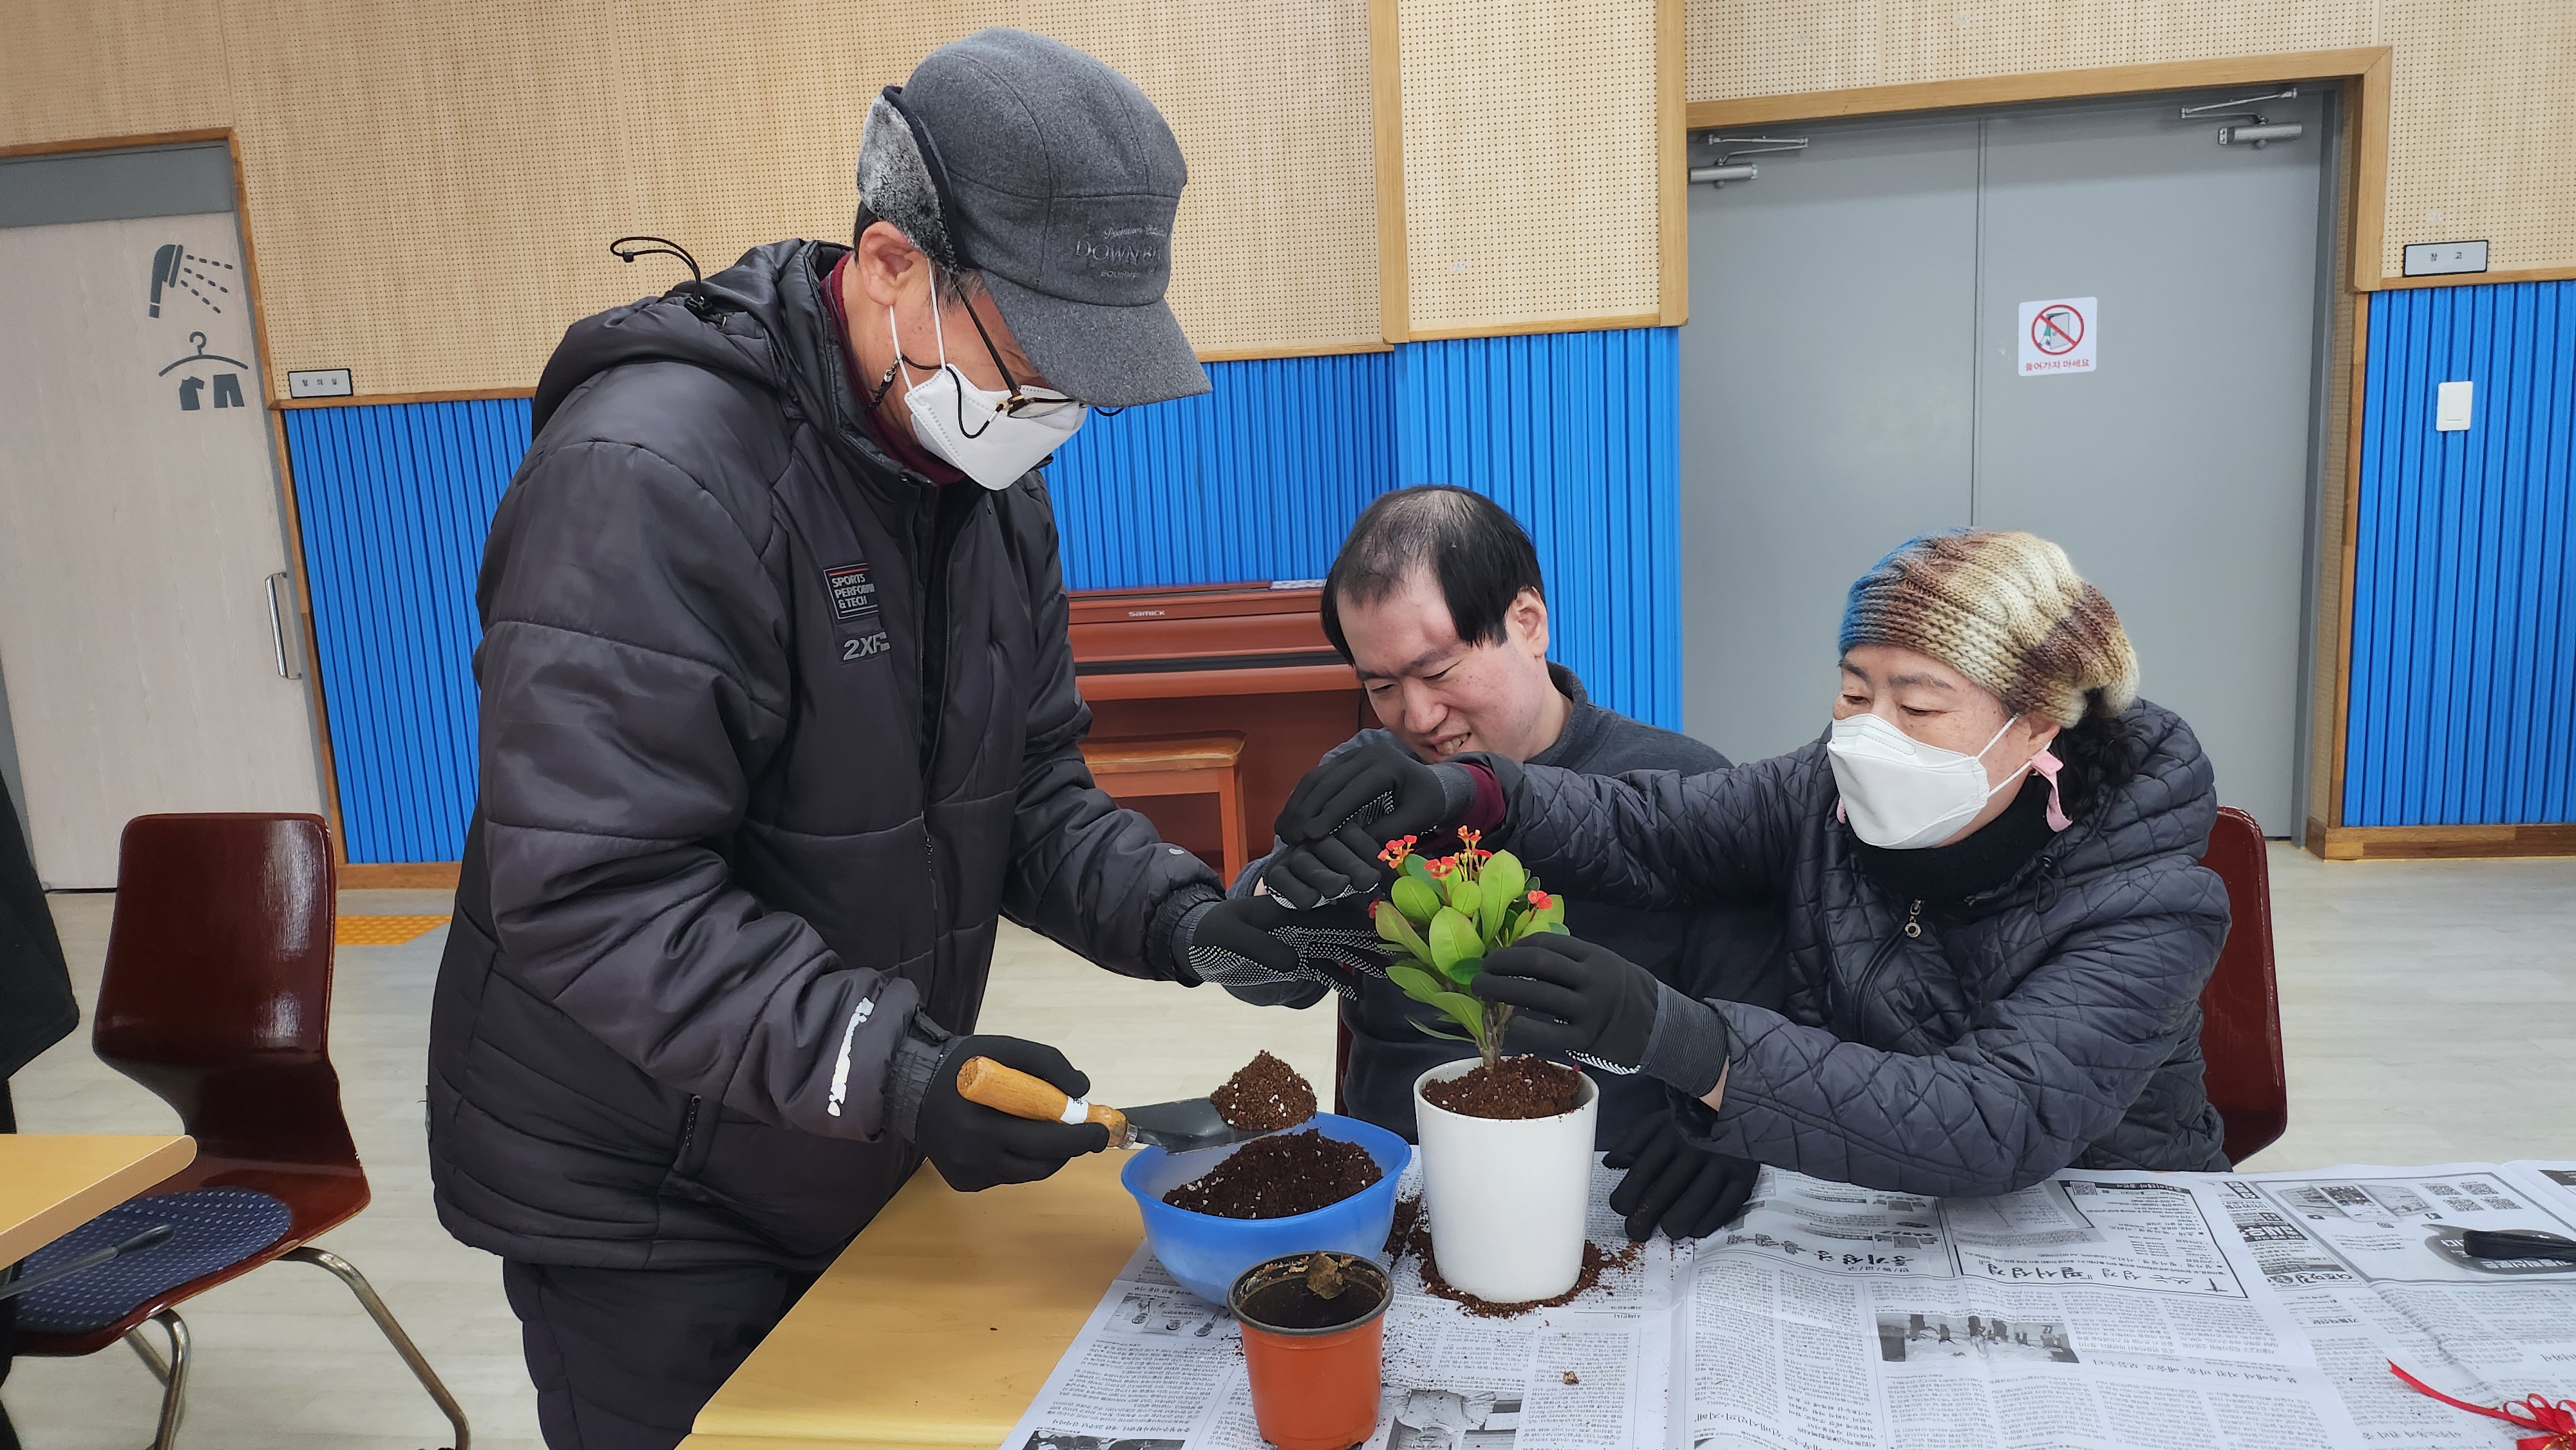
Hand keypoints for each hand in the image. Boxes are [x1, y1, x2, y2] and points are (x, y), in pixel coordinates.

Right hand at [913, 1035, 1109, 1191]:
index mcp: (982, 1127)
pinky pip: (1006, 1175)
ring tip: (1049, 1131)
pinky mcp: (964, 1183)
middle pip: (1040, 1164)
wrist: (910, 1087)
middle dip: (1071, 1149)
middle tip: (1089, 1135)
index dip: (1078, 1139)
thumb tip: (1082, 1090)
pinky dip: (1020, 1159)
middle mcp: (974, 1159)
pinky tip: (1012, 1137)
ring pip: (1027, 1174)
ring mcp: (968, 1175)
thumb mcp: (1005, 1048)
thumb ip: (1047, 1063)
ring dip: (1047, 1155)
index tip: (1100, 1130)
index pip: (1044, 1142)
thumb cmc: (963, 1065)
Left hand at [1182, 896, 1388, 998]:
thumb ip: (1260, 947)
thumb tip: (1293, 963)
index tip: (1386, 926)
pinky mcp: (1294, 963)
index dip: (1358, 919)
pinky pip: (1323, 971)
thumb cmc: (1214, 934)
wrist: (1199, 944)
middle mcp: (1302, 923)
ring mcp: (1299, 944)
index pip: (1331, 913)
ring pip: (1338, 950)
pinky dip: (1339, 981)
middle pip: (1343, 930)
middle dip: (1371, 939)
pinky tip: (1356, 994)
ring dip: (1361, 960)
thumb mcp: (1232, 937)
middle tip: (1402, 948)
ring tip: (1387, 972)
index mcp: (1292, 910)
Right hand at [1265, 742, 1467, 906]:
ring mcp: (1351, 755)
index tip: (1311, 836)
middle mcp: (1366, 754)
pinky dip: (1300, 798)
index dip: (1330, 813)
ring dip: (1297, 804)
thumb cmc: (1425, 803)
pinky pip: (1315, 777)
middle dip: (1306, 810)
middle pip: (1328, 780)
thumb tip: (1358, 848)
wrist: (1428, 783)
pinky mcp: (1341, 761)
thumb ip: (1390, 831)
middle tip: (1289, 837)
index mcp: (1387, 765)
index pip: (1353, 790)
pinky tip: (1290, 819)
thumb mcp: (1416, 818)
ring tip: (1284, 831)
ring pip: (1316, 777)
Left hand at [1476, 933, 1662, 1071]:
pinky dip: (1522, 1029)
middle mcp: (1591, 978)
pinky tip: (1505, 1027)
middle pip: (1537, 965)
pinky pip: (1547, 1034)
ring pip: (1538, 995)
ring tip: (1483, 992)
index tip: (1494, 957)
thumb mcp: (1598, 963)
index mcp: (1592, 955)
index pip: (1544, 944)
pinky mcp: (1585, 1039)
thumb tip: (1514, 957)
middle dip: (1501, 966)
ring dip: (1502, 991)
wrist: (1654, 1024)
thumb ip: (1566, 960)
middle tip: (1479, 973)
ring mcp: (1589, 1009)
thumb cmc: (1614, 991)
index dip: (1513, 949)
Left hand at [1603, 1112, 1759, 1240]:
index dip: (1628, 1195)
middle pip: (1665, 1190)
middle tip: (1637, 1230)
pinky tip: (1695, 1228)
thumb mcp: (1658, 1123)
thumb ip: (1633, 1143)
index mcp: (1670, 1134)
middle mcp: (1695, 1148)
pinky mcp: (1743, 1177)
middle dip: (1645, 1217)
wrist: (1738, 1109)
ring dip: (1677, 1222)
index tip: (1621, 1208)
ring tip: (1668, 1230)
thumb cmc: (1691, 1124)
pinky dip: (1708, 1222)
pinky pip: (1725, 1206)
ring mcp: (1721, 1163)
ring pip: (1695, 1201)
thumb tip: (1611, 1164)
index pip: (1643, 1171)